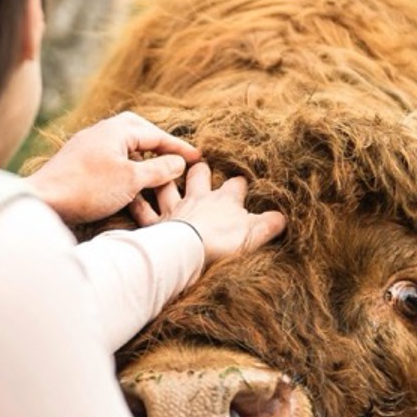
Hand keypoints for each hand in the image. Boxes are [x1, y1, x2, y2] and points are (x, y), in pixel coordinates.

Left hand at [26, 112, 202, 224]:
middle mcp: (101, 133)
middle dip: (159, 149)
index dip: (179, 148)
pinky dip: (126, 177)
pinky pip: (110, 166)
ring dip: (143, 168)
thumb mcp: (131, 180)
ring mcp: (88, 149)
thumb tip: (178, 162)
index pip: (156, 134)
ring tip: (158, 183)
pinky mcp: (79, 166)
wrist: (42, 202)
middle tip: (176, 161)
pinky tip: (131, 192)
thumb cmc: (87, 188)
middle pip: (139, 135)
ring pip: (124, 153)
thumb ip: (159, 169)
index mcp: (115, 130)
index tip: (198, 157)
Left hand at [131, 162, 285, 265]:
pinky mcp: (155, 224)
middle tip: (199, 164)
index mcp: (224, 200)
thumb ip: (269, 225)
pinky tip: (132, 197)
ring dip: (164, 177)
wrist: (189, 251)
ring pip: (167, 185)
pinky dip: (137, 203)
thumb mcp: (254, 234)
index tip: (241, 181)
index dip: (239, 182)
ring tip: (162, 170)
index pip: (235, 184)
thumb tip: (283, 218)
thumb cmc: (222, 242)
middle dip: (199, 169)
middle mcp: (198, 198)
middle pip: (198, 175)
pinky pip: (143, 210)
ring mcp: (174, 209)